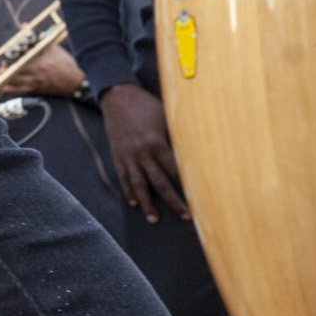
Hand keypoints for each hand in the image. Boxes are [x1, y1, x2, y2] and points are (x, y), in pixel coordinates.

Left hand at [8, 42, 86, 98]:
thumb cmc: (64, 62)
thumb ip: (36, 37)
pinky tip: (2, 88)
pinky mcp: (36, 90)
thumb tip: (24, 25)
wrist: (76, 81)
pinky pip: (21, 92)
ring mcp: (35, 84)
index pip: (19, 65)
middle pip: (14, 77)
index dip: (8, 64)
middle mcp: (35, 76)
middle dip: (2, 74)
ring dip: (3, 82)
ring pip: (15, 86)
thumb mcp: (52, 47)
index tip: (1, 60)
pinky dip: (10, 91)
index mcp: (38, 65)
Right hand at [98, 82, 188, 222]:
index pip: (175, 171)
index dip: (187, 186)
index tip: (199, 200)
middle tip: (185, 217)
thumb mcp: (165, 117)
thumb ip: (176, 136)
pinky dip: (128, 190)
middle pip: (160, 183)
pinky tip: (133, 202)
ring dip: (147, 203)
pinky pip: (123, 176)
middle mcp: (142, 153)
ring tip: (153, 219)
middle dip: (173, 201)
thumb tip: (194, 150)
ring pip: (139, 184)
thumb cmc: (145, 105)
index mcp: (157, 144)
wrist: (116, 96)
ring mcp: (128, 156)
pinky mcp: (118, 154)